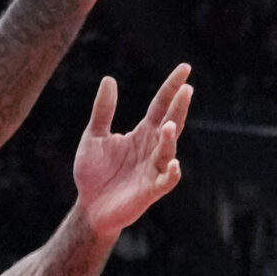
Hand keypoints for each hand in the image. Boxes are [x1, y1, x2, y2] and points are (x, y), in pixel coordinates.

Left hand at [71, 66, 192, 233]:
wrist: (89, 207)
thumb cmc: (94, 173)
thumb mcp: (94, 136)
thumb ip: (103, 111)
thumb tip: (109, 79)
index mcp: (142, 133)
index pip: (161, 105)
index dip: (172, 88)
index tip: (185, 69)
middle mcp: (152, 148)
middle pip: (170, 123)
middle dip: (179, 107)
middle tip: (187, 89)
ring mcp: (153, 169)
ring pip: (168, 149)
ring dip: (170, 138)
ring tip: (169, 124)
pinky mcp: (150, 190)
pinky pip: (166, 180)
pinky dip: (171, 172)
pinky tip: (173, 163)